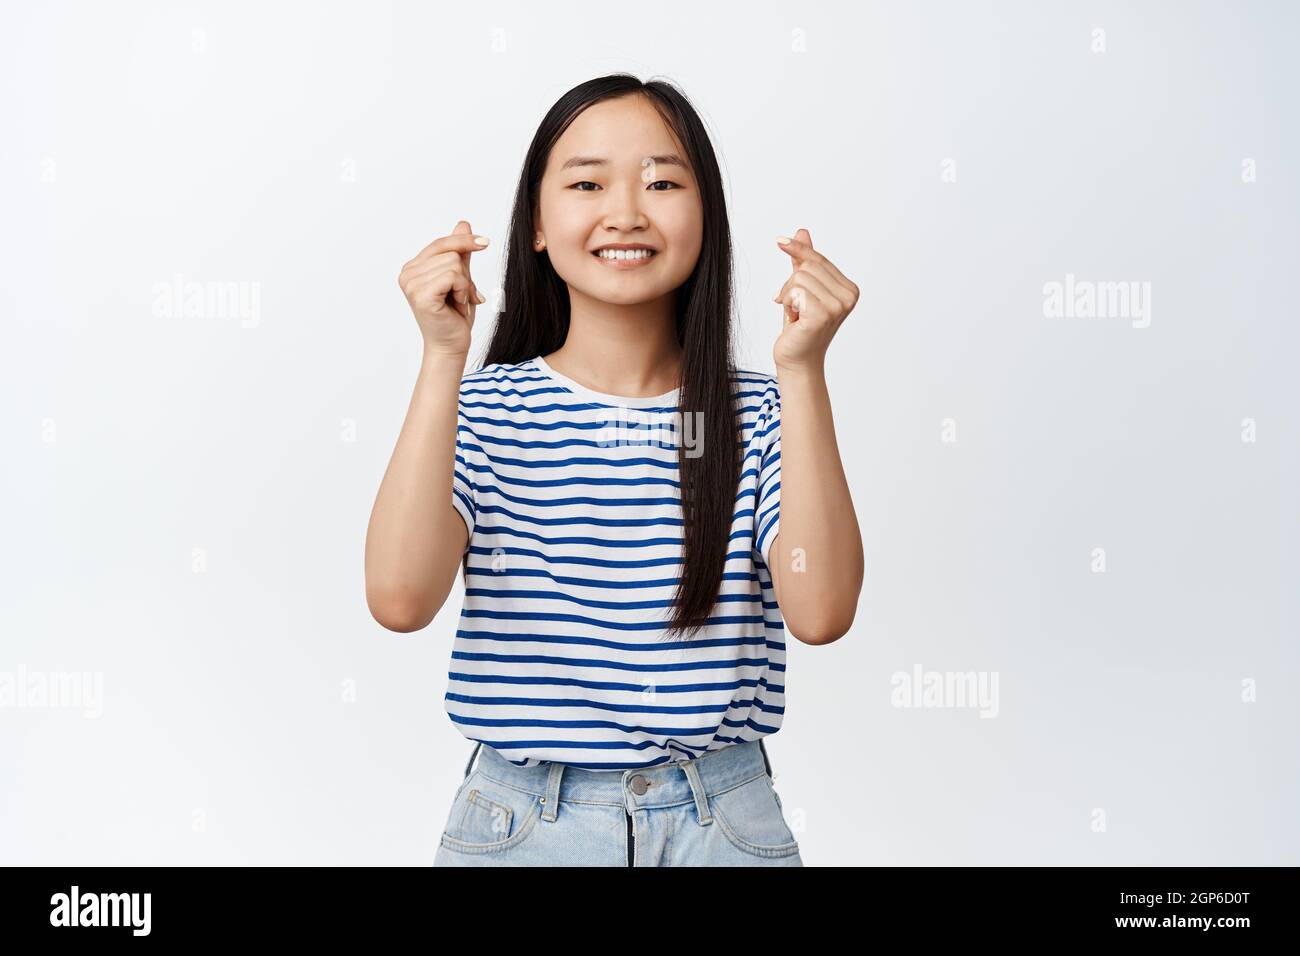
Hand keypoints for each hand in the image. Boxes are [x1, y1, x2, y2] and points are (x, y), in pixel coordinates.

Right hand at [398, 220, 488, 355]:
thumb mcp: (461, 279)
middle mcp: (407, 273)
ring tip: (457, 302)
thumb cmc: (454, 316)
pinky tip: (456, 304)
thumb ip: (459, 253)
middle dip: (464, 275)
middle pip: (450, 252)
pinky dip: (463, 290)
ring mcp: (411, 283)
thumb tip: (462, 223)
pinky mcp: (421, 294)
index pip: (441, 243)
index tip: (485, 242)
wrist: (451, 346)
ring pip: (454, 263)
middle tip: (461, 296)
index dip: (463, 241)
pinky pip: (453, 276)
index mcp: (413, 268)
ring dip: (464, 285)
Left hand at [771, 227, 858, 371]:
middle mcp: (848, 296)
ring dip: (788, 295)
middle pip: (808, 266)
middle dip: (791, 283)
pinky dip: (787, 303)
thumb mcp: (802, 288)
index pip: (818, 260)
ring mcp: (837, 306)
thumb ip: (805, 262)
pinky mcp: (822, 315)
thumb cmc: (801, 326)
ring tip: (796, 314)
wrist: (797, 359)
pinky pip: (795, 291)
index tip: (779, 240)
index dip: (798, 250)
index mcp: (849, 289)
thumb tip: (802, 232)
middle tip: (793, 305)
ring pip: (799, 278)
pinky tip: (795, 319)